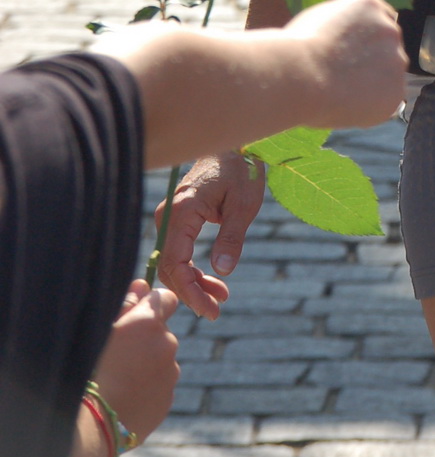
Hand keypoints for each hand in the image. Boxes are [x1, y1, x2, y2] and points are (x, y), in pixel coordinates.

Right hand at [89, 279, 179, 441]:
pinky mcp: (167, 400)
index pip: (165, 299)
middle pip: (161, 334)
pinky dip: (146, 390)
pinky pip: (159, 388)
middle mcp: (167, 343)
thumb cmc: (90, 371)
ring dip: (146, 367)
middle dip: (145, 342)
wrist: (93, 425)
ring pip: (161, 362)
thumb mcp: (102, 332)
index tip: (138, 319)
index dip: (152, 307)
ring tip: (117, 383)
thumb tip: (142, 284)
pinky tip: (124, 400)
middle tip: (117, 359)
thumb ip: (126, 305)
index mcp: (149, 322)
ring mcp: (170, 373)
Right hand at [156, 150, 264, 317]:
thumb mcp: (244, 204)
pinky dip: (194, 269)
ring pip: (173, 262)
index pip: (175, 263)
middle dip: (191, 293)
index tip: (210, 310)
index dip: (190, 291)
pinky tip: (214, 282)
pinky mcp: (178, 219)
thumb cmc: (241, 169)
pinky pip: (179, 252)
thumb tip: (221, 270)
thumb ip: (232, 236)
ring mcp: (170, 217)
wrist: (235, 145)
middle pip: (170, 267)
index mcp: (182, 211)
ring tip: (221, 298)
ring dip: (194, 283)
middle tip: (216, 311)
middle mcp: (168, 215)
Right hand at [283, 0, 408, 127]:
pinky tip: (345, 106)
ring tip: (338, 94)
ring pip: (386, 78)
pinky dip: (369, 108)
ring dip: (370, 86)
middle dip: (371, 64)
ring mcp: (396, 59)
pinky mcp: (396, 91)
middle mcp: (390, 29)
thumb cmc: (298, 49)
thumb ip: (342, 27)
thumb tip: (343, 40)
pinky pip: (384, 102)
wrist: (300, 73)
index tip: (357, 55)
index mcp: (371, 6)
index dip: (367, 40)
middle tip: (344, 79)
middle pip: (387, 49)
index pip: (381, 20)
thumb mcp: (321, 20)